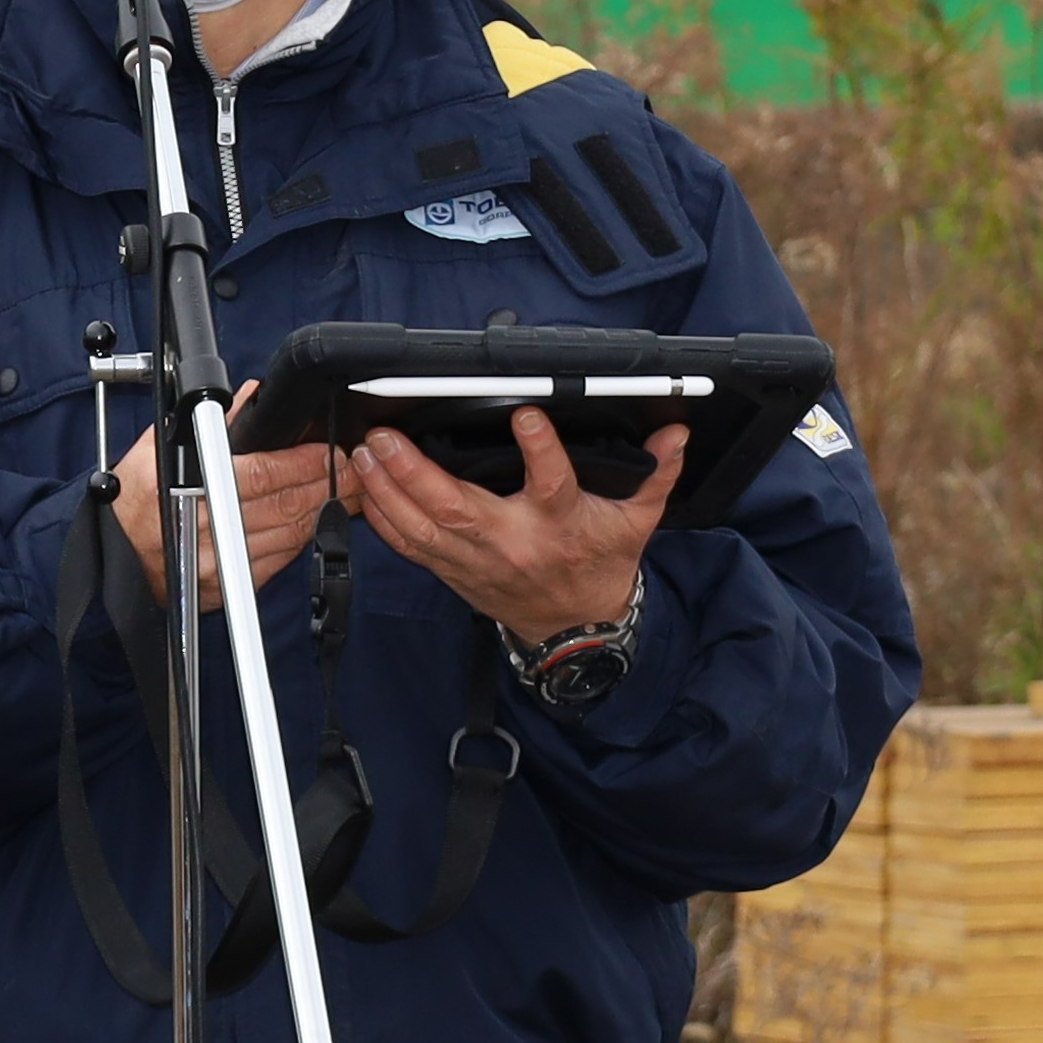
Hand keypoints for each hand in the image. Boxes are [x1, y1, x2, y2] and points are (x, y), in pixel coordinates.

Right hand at [112, 385, 332, 611]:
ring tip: (347, 491)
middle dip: (327, 485)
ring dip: (323, 512)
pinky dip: (301, 537)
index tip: (329, 452)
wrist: (119, 557)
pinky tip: (315, 519)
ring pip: (289, 535)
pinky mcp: (230, 589)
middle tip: (353, 468)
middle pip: (285, 505)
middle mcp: (207, 529)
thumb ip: (211, 424)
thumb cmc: (135, 500)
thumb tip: (248, 400)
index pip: (262, 474)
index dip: (303, 463)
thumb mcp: (162, 448)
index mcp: (190, 488)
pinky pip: (278, 560)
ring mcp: (220, 564)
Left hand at [350, 408, 687, 642]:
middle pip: (456, 507)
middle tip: (387, 435)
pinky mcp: (454, 572)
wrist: (577, 628)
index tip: (527, 414)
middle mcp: (512, 542)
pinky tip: (365, 488)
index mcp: (559, 523)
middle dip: (415, 471)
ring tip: (365, 453)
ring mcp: (477, 561)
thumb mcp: (637, 520)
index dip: (541, 450)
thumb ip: (658, 475)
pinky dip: (384, 519)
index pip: (552, 483)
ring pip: (421, 528)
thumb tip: (676, 435)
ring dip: (387, 491)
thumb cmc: (600, 563)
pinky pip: (410, 548)